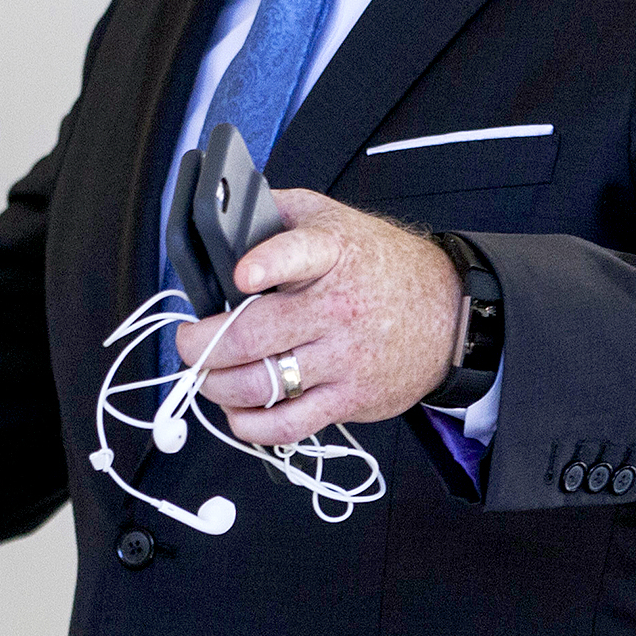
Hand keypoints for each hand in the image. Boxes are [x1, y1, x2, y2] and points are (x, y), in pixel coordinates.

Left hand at [174, 190, 461, 446]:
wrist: (448, 313)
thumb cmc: (382, 265)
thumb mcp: (335, 218)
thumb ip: (282, 210)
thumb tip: (228, 209)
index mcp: (333, 253)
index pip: (298, 253)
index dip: (267, 263)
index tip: (241, 276)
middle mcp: (338, 307)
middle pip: (255, 335)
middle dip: (203, 344)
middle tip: (187, 342)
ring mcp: (344, 357)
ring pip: (262, 383)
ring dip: (217, 385)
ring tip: (206, 374)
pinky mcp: (350, 398)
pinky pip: (289, 425)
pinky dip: (251, 426)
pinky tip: (239, 412)